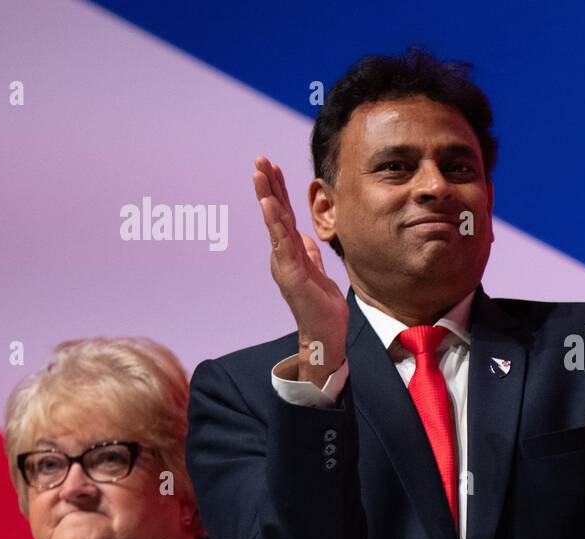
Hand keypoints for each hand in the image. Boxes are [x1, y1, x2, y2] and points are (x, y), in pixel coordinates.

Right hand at [254, 157, 348, 386]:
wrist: (325, 334)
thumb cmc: (322, 307)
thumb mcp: (317, 272)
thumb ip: (308, 254)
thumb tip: (302, 236)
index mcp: (290, 253)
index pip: (282, 215)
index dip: (278, 191)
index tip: (273, 167)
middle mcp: (282, 255)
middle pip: (274, 214)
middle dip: (267, 185)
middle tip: (259, 160)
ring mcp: (284, 263)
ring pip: (274, 223)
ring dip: (267, 196)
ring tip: (259, 173)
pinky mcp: (290, 272)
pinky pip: (281, 242)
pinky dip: (274, 221)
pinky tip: (268, 202)